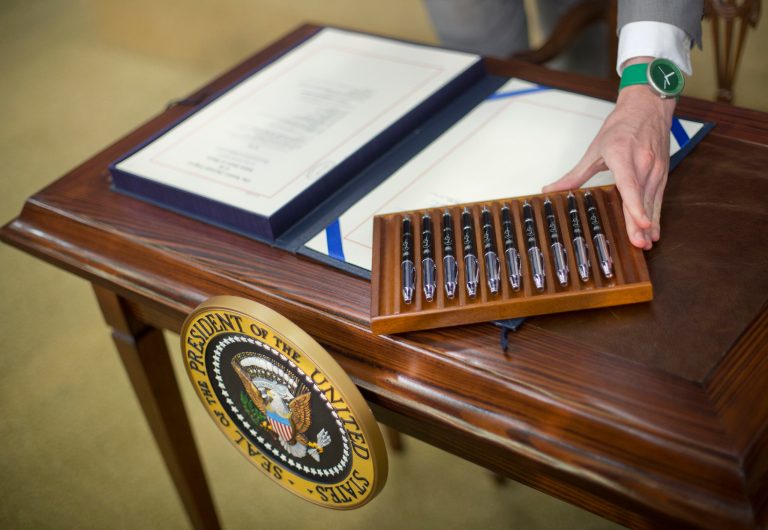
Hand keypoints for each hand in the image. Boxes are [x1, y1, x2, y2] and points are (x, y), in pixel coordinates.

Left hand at [543, 60, 675, 249]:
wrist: (648, 106)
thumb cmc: (621, 126)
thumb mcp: (594, 149)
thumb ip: (574, 175)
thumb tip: (551, 190)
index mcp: (623, 156)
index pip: (630, 185)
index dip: (635, 206)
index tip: (640, 222)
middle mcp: (643, 163)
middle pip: (641, 198)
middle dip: (641, 223)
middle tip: (640, 244)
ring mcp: (655, 169)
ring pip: (652, 201)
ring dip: (650, 224)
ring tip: (646, 244)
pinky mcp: (662, 173)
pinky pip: (659, 198)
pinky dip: (656, 215)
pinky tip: (653, 232)